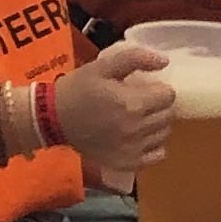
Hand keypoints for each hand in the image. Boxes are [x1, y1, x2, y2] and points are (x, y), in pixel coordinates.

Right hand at [61, 42, 175, 172]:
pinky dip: (154, 146)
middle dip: (159, 106)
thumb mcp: (102, 66)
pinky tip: (140, 137)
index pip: (168, 96)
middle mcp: (137, 128)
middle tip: (142, 102)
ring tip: (139, 118)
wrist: (52, 118)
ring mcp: (133, 149)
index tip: (146, 88)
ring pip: (164, 134)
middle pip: (168, 115)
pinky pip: (157, 156)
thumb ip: (135, 58)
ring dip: (156, 124)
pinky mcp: (128, 163)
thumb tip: (165, 61)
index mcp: (133, 103)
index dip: (159, 89)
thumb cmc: (78, 89)